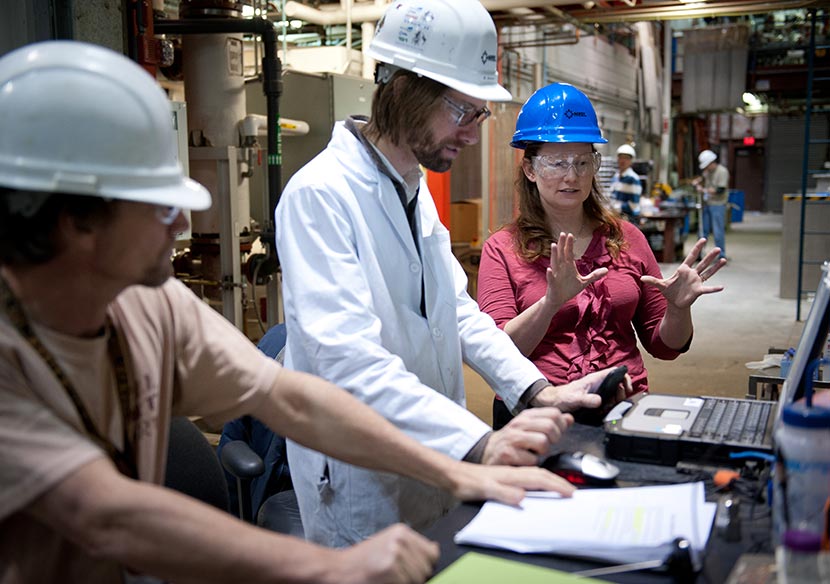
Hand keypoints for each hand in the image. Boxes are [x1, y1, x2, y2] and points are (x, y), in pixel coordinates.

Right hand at [337, 524, 438, 583]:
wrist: (339, 569)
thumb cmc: (363, 560)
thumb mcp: (388, 544)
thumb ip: (411, 547)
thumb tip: (435, 551)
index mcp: (402, 532)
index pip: (432, 552)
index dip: (426, 564)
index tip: (414, 568)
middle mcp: (401, 540)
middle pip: (427, 568)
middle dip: (416, 576)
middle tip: (395, 574)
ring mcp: (396, 555)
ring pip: (419, 579)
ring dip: (407, 582)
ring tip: (389, 577)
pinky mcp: (391, 570)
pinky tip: (385, 581)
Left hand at [448, 461, 575, 503]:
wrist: (452, 475)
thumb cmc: (466, 482)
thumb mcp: (484, 490)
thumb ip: (502, 493)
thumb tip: (521, 497)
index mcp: (512, 475)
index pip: (539, 479)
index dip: (556, 486)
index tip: (570, 492)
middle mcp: (513, 473)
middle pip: (541, 475)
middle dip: (558, 482)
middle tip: (572, 491)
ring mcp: (509, 475)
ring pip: (535, 475)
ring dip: (550, 480)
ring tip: (561, 487)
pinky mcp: (504, 478)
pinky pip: (527, 479)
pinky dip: (538, 482)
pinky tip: (537, 488)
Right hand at [482, 407, 571, 465]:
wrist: (487, 452)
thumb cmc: (511, 442)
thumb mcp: (529, 428)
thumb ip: (550, 422)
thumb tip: (569, 418)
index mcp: (526, 416)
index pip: (553, 413)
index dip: (560, 425)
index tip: (556, 434)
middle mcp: (519, 424)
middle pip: (550, 426)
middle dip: (554, 439)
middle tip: (546, 446)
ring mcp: (512, 438)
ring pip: (542, 441)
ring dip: (542, 452)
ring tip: (535, 453)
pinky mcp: (508, 454)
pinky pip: (532, 459)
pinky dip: (532, 463)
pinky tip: (525, 461)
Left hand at [530, 368, 633, 412]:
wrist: (553, 402)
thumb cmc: (562, 397)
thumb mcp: (575, 398)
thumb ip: (587, 399)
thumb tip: (599, 401)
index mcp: (595, 379)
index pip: (616, 372)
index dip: (625, 379)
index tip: (627, 390)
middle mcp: (598, 383)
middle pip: (619, 384)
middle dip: (622, 394)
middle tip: (616, 403)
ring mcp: (597, 391)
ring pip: (614, 393)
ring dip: (616, 402)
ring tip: (609, 408)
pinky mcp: (594, 398)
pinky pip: (607, 401)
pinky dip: (609, 406)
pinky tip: (603, 412)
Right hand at [545, 233, 607, 309]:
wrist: (558, 300)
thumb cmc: (569, 289)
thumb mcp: (584, 282)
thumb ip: (594, 275)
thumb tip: (607, 270)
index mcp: (568, 267)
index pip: (568, 253)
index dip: (569, 244)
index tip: (570, 234)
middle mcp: (561, 268)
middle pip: (561, 254)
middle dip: (562, 245)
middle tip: (562, 234)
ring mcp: (556, 275)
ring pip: (554, 263)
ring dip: (554, 254)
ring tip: (554, 245)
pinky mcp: (552, 284)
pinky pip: (551, 278)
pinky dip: (550, 274)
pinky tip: (550, 269)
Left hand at [640, 238, 725, 308]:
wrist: (674, 303)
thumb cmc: (669, 291)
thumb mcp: (660, 285)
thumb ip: (652, 280)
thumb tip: (640, 278)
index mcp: (683, 270)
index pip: (691, 257)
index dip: (697, 248)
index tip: (703, 239)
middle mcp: (692, 274)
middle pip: (702, 263)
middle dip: (709, 256)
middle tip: (718, 248)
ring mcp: (696, 282)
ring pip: (708, 273)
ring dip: (715, 267)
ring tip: (724, 260)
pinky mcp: (698, 291)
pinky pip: (707, 288)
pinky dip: (714, 288)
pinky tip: (722, 287)